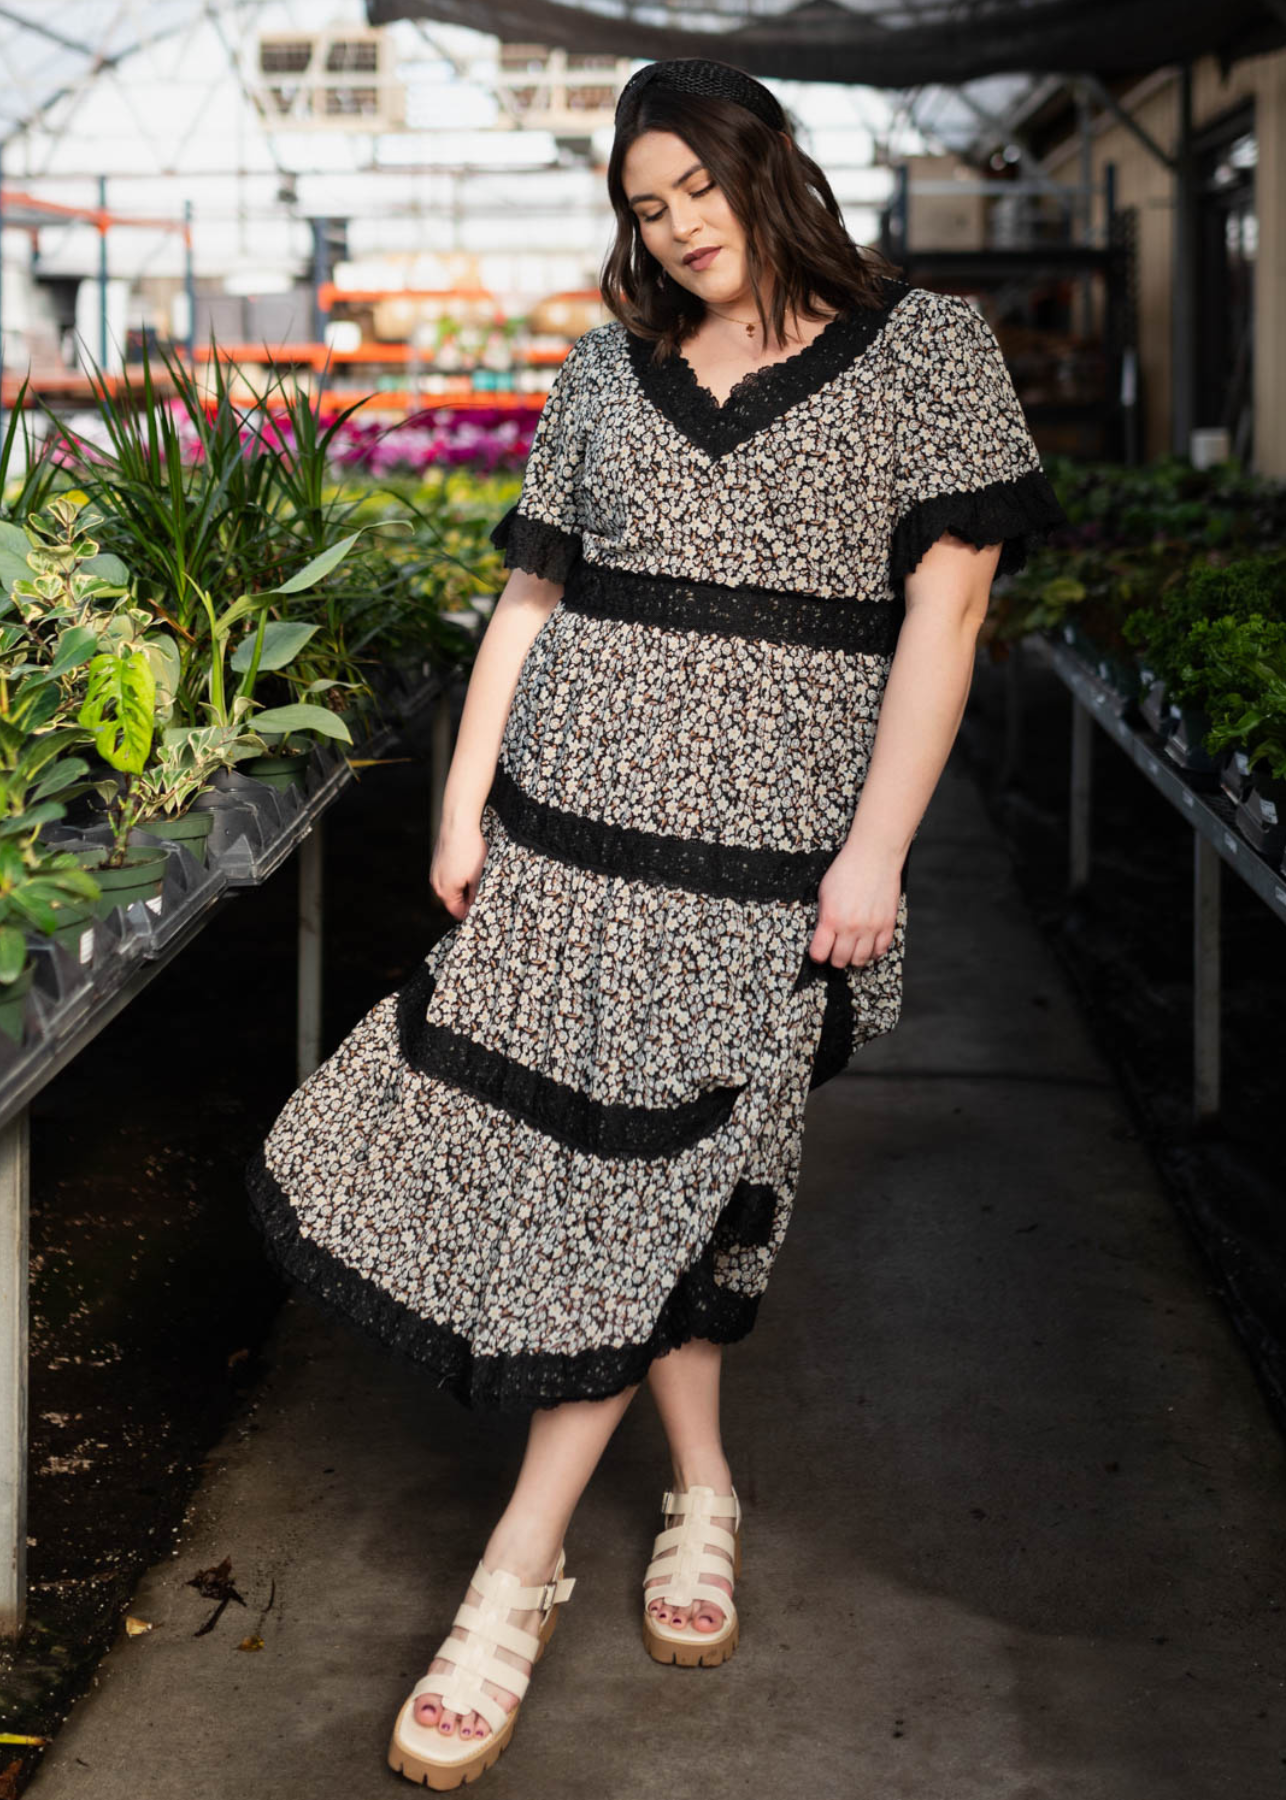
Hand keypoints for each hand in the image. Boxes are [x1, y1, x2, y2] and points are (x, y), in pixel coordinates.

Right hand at [430, 817, 488, 919]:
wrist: (458, 823)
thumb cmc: (470, 850)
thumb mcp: (479, 877)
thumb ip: (476, 896)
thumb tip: (475, 906)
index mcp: (445, 892)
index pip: (458, 912)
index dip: (472, 910)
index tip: (484, 902)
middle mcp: (436, 883)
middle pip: (454, 899)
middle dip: (468, 896)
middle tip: (483, 885)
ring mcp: (435, 870)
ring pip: (452, 885)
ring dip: (464, 883)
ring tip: (476, 871)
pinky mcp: (437, 859)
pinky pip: (449, 873)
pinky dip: (458, 872)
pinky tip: (469, 861)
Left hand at [809, 840, 902, 969]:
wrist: (874, 856)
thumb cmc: (846, 870)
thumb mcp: (824, 892)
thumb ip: (824, 917)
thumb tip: (824, 936)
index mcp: (831, 918)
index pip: (819, 953)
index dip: (817, 955)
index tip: (819, 951)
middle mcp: (851, 927)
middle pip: (840, 960)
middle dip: (835, 958)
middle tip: (835, 951)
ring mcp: (871, 927)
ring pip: (860, 960)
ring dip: (854, 958)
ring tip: (851, 949)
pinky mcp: (887, 924)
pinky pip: (880, 950)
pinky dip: (873, 952)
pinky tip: (868, 945)